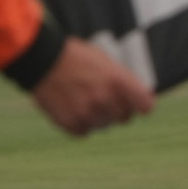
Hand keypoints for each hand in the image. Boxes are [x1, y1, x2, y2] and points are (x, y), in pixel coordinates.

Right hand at [30, 37, 153, 136]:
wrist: (42, 61)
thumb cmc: (75, 57)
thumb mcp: (105, 61)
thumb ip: (124, 80)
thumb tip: (142, 97)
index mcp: (118, 81)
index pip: (145, 106)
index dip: (141, 104)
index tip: (137, 103)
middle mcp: (105, 99)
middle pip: (124, 118)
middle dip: (117, 109)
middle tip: (102, 96)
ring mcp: (87, 113)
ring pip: (103, 125)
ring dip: (97, 116)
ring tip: (82, 98)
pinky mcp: (71, 123)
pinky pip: (84, 131)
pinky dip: (80, 122)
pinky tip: (71, 106)